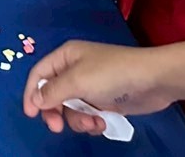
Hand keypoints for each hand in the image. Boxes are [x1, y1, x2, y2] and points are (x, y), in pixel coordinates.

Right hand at [25, 40, 175, 135]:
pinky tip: (102, 123)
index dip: (32, 93)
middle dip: (55, 112)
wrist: (153, 80)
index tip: (31, 115)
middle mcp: (74, 70)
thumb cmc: (112, 74)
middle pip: (52, 94)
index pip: (39, 74)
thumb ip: (52, 91)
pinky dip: (91, 122)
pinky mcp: (103, 101)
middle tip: (57, 127)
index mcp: (65, 57)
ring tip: (93, 123)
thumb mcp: (78, 81)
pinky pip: (87, 114)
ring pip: (70, 108)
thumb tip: (34, 99)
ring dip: (77, 120)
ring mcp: (90, 86)